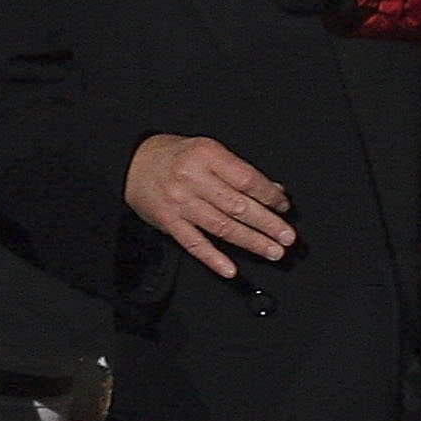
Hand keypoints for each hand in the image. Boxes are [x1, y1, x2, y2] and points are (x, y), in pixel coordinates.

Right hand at [126, 133, 295, 279]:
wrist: (132, 163)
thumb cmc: (176, 155)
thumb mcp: (209, 151)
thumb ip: (238, 171)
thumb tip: (273, 191)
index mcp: (207, 155)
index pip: (247, 179)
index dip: (269, 196)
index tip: (284, 207)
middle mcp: (193, 179)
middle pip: (238, 206)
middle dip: (267, 224)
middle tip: (288, 237)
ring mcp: (180, 203)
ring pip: (222, 227)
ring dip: (251, 242)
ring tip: (272, 251)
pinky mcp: (168, 222)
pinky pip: (194, 244)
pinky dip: (214, 258)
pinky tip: (231, 269)